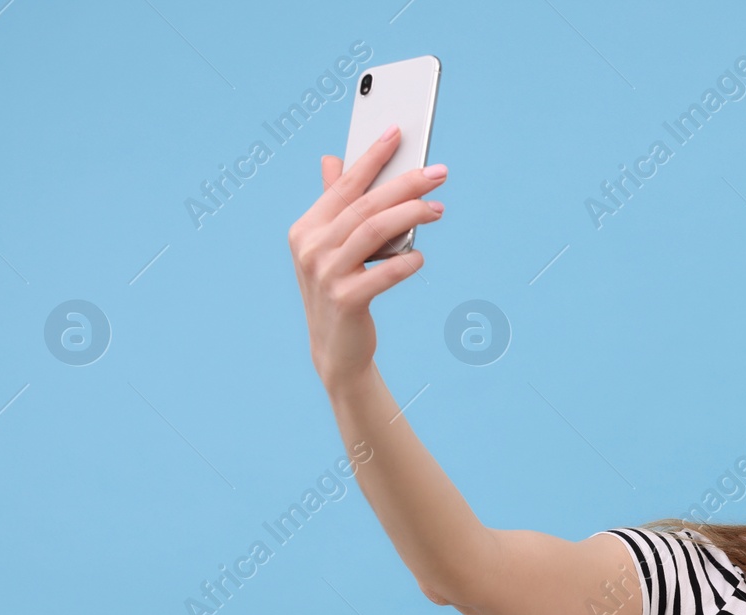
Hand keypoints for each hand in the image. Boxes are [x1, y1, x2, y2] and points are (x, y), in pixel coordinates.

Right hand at [287, 124, 447, 393]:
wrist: (336, 349)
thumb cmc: (340, 290)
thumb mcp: (332, 247)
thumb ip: (335, 206)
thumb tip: (332, 160)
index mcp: (307, 228)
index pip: (344, 184)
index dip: (371, 157)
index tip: (398, 132)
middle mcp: (310, 247)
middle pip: (365, 205)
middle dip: (405, 183)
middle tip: (438, 173)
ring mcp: (324, 274)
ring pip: (373, 232)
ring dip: (411, 215)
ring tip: (438, 208)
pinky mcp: (344, 300)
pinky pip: (382, 274)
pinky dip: (405, 262)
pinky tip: (420, 256)